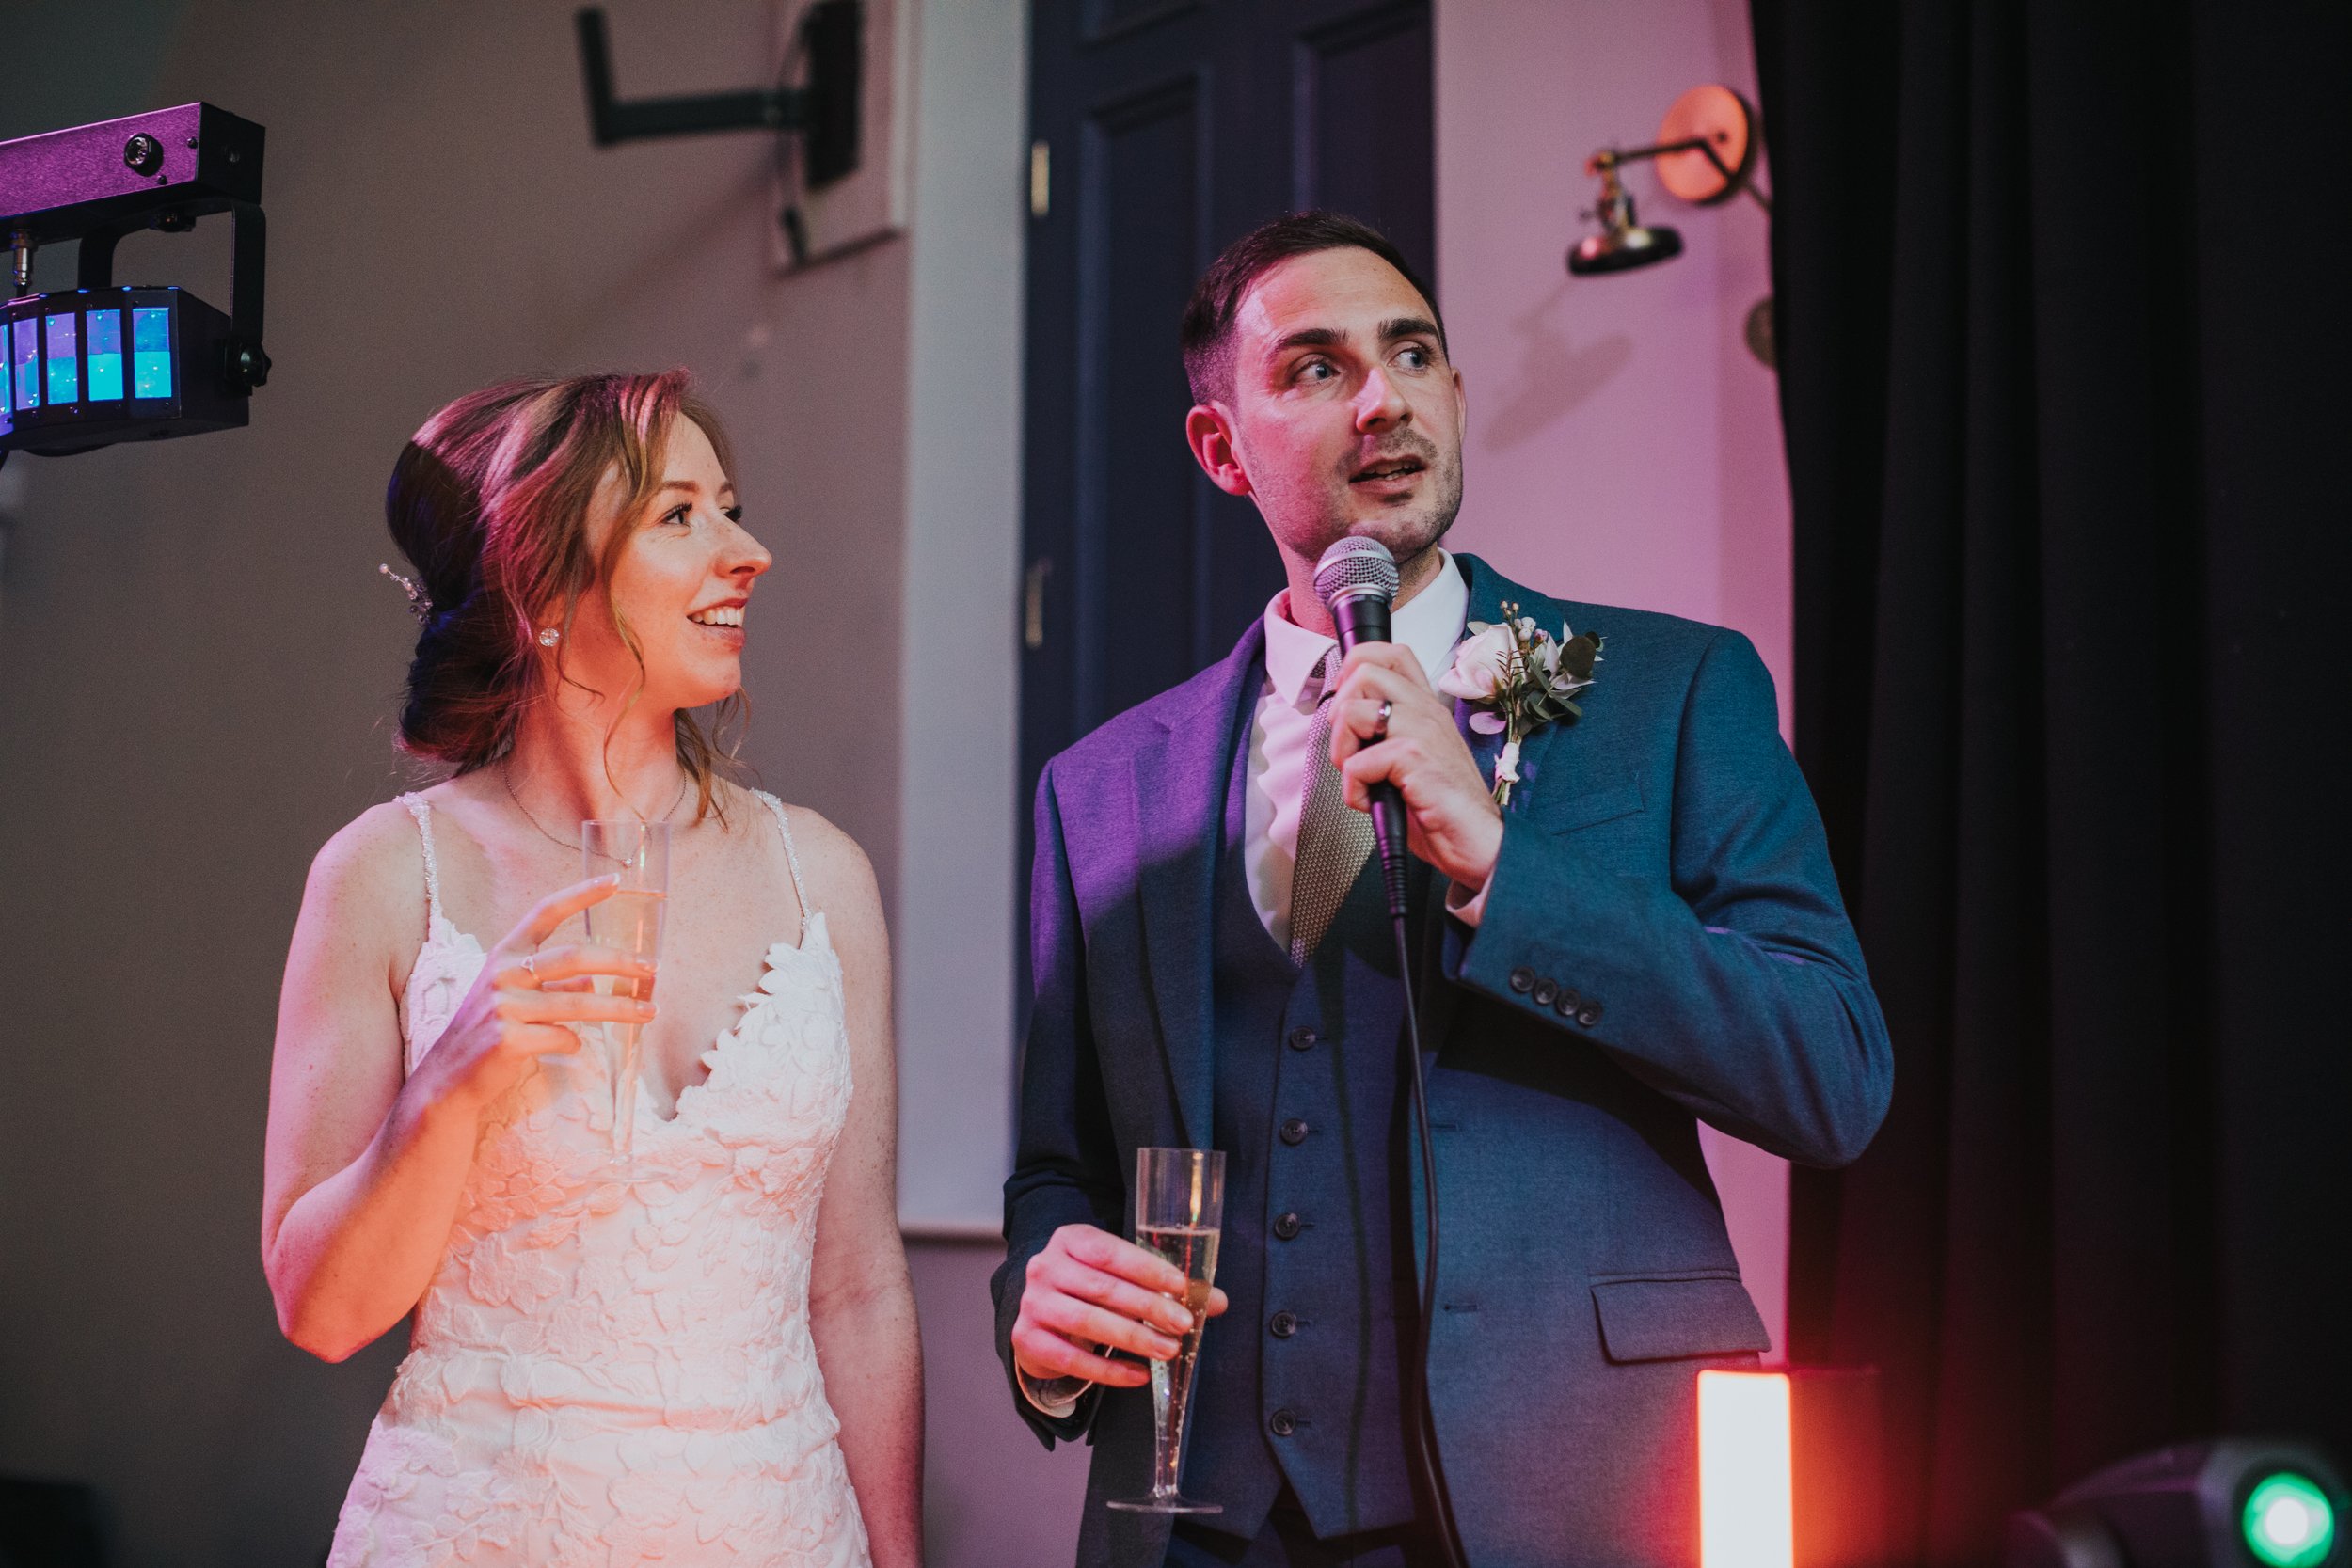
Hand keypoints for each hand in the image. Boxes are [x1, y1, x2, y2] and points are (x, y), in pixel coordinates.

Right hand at [409, 876, 658, 1118]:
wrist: (449, 1079)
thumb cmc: (486, 1032)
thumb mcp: (514, 997)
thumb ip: (551, 986)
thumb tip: (591, 982)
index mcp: (505, 953)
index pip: (545, 912)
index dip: (580, 894)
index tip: (616, 882)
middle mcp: (503, 973)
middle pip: (574, 957)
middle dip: (619, 961)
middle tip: (652, 967)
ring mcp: (504, 1006)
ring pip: (578, 1004)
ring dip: (620, 1009)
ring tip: (649, 1012)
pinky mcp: (508, 1039)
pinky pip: (562, 1038)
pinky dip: (574, 1043)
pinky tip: (571, 1046)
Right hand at [1012, 1224, 1229, 1388]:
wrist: (1036, 1314)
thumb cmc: (1089, 1290)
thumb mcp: (1120, 1276)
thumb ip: (1164, 1286)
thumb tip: (1218, 1301)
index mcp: (1070, 1240)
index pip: (1110, 1251)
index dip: (1147, 1269)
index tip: (1181, 1287)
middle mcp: (1045, 1266)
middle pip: (1101, 1288)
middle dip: (1147, 1307)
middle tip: (1183, 1324)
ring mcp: (1032, 1303)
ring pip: (1086, 1322)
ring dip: (1132, 1337)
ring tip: (1168, 1350)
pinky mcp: (1026, 1339)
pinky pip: (1071, 1358)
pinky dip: (1108, 1370)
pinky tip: (1138, 1375)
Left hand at [1327, 642, 1504, 889]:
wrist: (1479, 843)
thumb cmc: (1442, 809)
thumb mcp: (1411, 761)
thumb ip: (1385, 736)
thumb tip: (1342, 726)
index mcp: (1426, 707)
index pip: (1392, 653)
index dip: (1357, 665)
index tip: (1348, 704)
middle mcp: (1426, 710)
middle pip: (1364, 670)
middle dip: (1340, 711)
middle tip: (1351, 748)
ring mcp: (1422, 730)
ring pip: (1352, 711)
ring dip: (1341, 750)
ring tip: (1361, 778)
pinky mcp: (1415, 757)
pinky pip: (1356, 762)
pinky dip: (1354, 790)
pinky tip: (1373, 803)